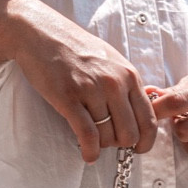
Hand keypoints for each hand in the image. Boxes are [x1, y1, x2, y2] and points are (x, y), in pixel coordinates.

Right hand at [2, 0, 154, 161]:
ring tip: (92, 140)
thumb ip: (126, 84)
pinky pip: (87, 135)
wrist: (39, 33)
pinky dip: (90, 150)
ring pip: (107, 136)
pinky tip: (87, 154)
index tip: (139, 148)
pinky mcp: (68, 98)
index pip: (148, 119)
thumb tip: (138, 112)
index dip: (146, 140)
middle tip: (109, 141)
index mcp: (128, 74)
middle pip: (129, 133)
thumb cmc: (74, 47)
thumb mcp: (110, 59)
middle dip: (120, 144)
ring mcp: (91, 90)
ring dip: (101, 145)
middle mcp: (114, 83)